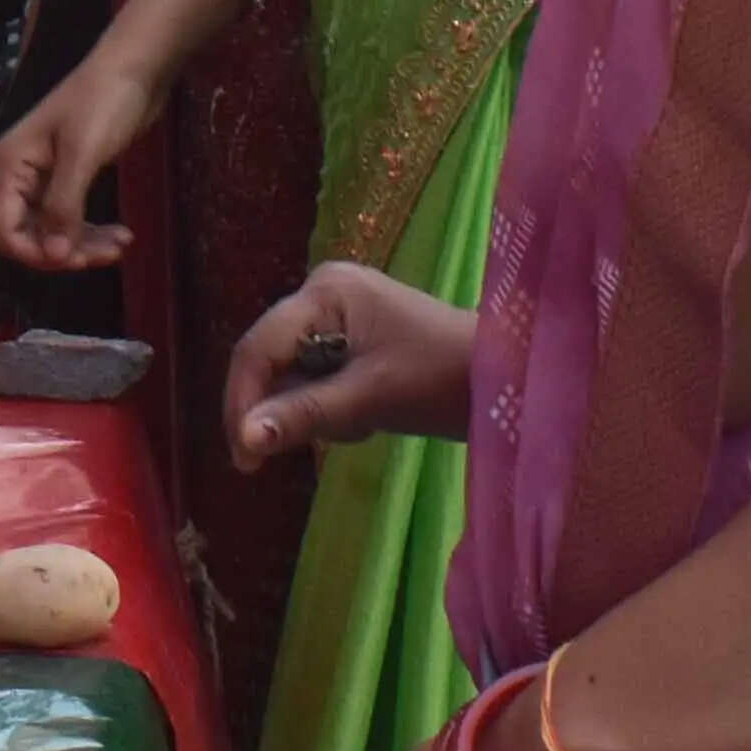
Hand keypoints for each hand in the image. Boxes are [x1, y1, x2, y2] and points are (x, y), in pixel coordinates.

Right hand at [0, 57, 163, 272]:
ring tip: (120, 246)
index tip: (73, 260)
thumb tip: (52, 257)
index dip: (34, 253)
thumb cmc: (103, 103)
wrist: (135, 68)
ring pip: (53, 231)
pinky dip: (92, 231)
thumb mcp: (81, 155)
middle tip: (104, 255)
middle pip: (29, 235)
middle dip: (64, 252)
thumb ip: (62, 207)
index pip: (3, 230)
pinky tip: (121, 235)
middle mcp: (19, 176)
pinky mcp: (70, 177)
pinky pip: (72, 218)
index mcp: (9, 167)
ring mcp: (45, 178)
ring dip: (84, 245)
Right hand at [225, 262, 477, 467]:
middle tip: (300, 454)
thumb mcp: (370, 400)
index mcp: (325, 291)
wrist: (508, 379)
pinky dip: (332, 407)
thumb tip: (244, 440)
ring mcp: (338, 314)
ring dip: (314, 412)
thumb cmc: (443, 378)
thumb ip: (304, 415)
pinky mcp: (353, 339)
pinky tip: (367, 415)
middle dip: (284, 409)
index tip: (245, 459)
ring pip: (292, 375)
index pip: (258, 348)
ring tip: (361, 425)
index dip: (242, 404)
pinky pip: (317, 378)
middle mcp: (323, 292)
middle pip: (270, 360)